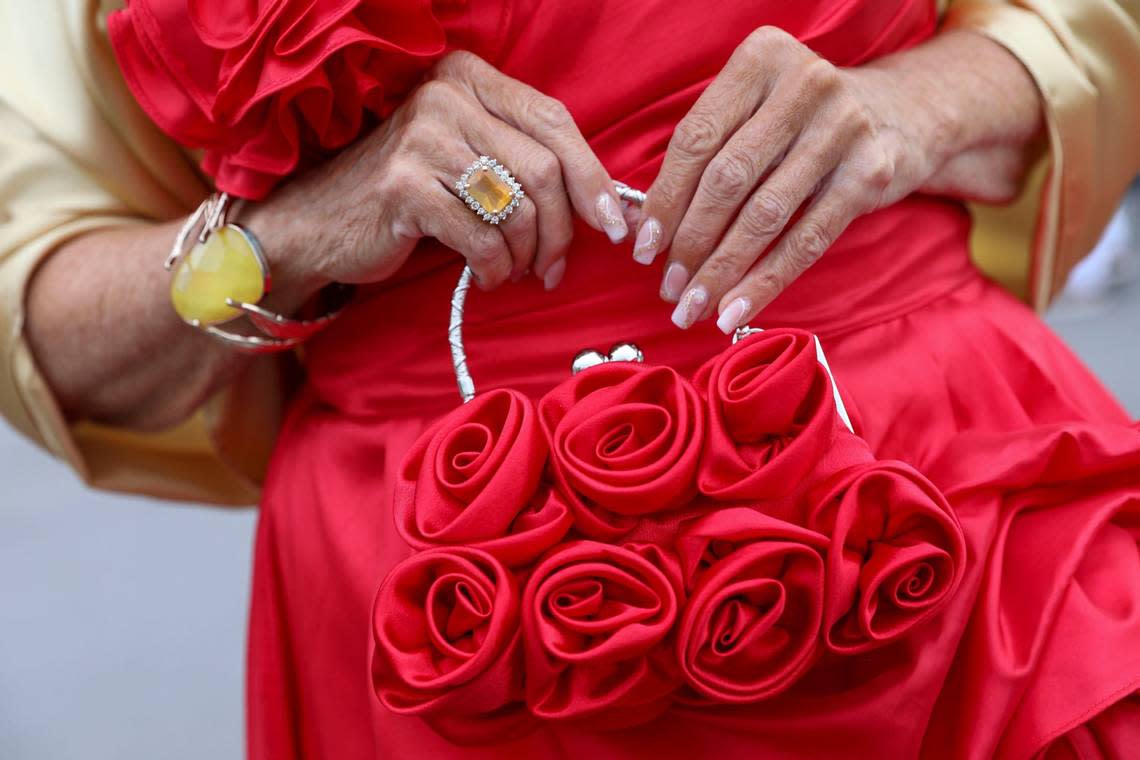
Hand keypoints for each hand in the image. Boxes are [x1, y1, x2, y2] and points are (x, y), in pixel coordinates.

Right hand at [249, 50, 627, 297]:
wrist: (318, 224)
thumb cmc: (407, 194)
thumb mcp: (465, 155)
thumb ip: (522, 158)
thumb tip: (605, 203)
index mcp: (467, 76)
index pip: (555, 120)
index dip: (593, 177)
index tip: (613, 225)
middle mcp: (445, 95)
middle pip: (544, 169)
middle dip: (563, 230)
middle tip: (555, 268)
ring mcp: (422, 138)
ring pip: (519, 208)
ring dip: (527, 256)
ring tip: (514, 273)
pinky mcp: (404, 187)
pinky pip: (483, 239)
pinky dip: (494, 270)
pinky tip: (483, 277)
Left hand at [632, 27, 1038, 331]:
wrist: (904, 113)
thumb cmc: (803, 121)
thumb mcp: (757, 112)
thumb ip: (706, 154)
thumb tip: (644, 230)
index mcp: (762, 57)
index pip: (697, 139)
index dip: (664, 200)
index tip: (643, 249)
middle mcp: (804, 84)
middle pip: (727, 179)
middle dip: (689, 242)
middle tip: (667, 287)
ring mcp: (843, 127)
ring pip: (764, 215)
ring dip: (721, 270)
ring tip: (692, 307)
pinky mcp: (871, 173)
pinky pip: (806, 240)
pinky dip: (764, 281)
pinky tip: (734, 310)